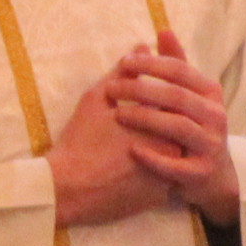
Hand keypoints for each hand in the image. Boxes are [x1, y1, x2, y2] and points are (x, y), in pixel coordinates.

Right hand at [46, 63, 174, 228]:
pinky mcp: (160, 196)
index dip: (162, 97)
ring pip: (176, 156)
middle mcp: (170, 145)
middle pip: (179, 129)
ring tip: (139, 147)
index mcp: (158, 118)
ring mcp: (168, 173)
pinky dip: (160, 172)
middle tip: (142, 126)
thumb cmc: (79, 141)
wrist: (67, 189)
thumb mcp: (97, 100)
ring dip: (167, 148)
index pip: (173, 101)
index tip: (147, 101)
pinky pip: (168, 180)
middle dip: (169, 123)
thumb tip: (142, 48)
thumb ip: (125, 74)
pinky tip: (139, 170)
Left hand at [109, 29, 241, 224]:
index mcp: (211, 93)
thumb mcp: (189, 96)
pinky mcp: (201, 172)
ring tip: (117, 116)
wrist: (213, 177)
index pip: (181, 70)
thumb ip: (176, 65)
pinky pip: (175, 164)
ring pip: (177, 125)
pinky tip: (131, 150)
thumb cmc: (193, 128)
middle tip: (111, 88)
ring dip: (144, 118)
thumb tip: (163, 30)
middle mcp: (216, 116)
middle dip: (142, 89)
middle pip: (176, 95)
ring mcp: (211, 144)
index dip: (151, 64)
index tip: (124, 62)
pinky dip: (152, 157)